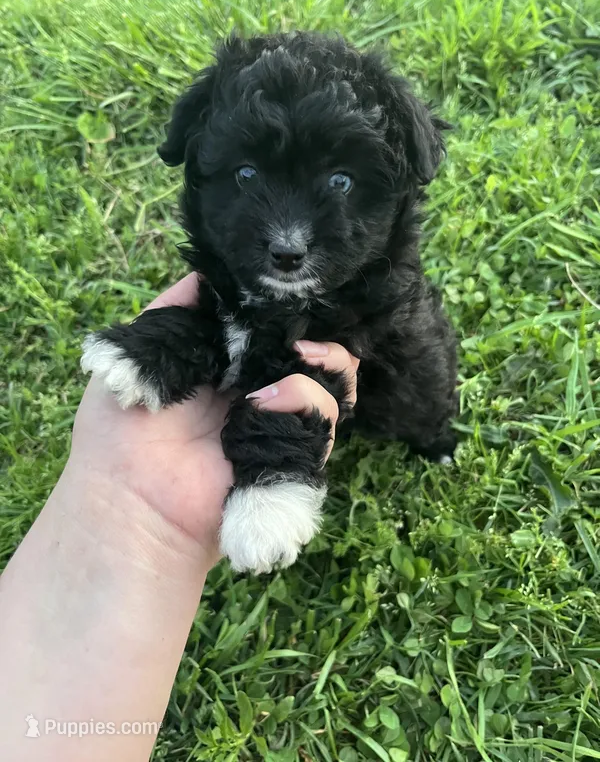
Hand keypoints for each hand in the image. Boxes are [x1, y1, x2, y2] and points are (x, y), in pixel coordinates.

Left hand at [71, 273, 358, 567]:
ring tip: (302, 355)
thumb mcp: (141, 350)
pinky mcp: (291, 455)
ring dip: (325, 361)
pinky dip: (307, 400)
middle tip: (303, 327)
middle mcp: (258, 391)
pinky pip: (321, 420)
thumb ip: (179, 310)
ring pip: (331, 383)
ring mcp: (277, 423)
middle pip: (313, 352)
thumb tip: (213, 270)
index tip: (292, 291)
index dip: (288, 310)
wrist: (127, 501)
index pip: (274, 328)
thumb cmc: (120, 426)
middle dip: (319, 332)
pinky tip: (269, 400)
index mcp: (226, 365)